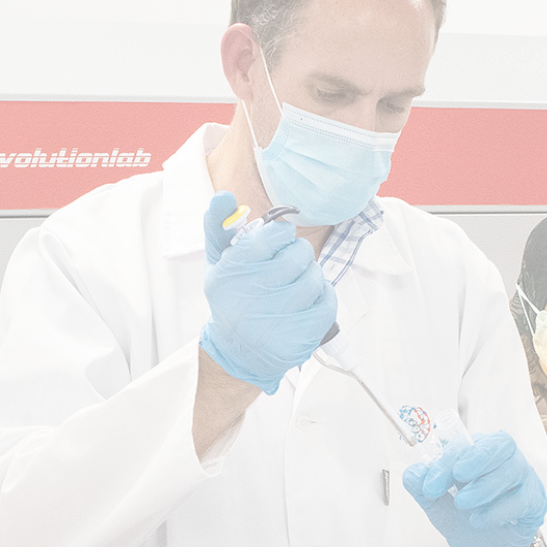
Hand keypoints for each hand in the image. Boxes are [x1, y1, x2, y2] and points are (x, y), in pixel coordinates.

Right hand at [198, 191, 336, 395]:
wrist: (238, 351)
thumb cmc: (233, 298)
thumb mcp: (219, 263)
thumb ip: (219, 226)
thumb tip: (224, 195)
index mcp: (228, 276)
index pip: (269, 238)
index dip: (281, 234)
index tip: (280, 241)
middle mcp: (249, 300)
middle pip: (298, 255)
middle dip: (298, 254)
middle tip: (289, 264)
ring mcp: (275, 322)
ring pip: (315, 277)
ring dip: (311, 275)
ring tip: (296, 284)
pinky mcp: (298, 338)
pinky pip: (327, 301)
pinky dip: (322, 296)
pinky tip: (307, 301)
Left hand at [401, 430, 546, 546]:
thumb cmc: (464, 517)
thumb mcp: (436, 504)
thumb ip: (422, 487)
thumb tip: (414, 473)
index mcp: (478, 451)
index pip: (467, 444)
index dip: (447, 460)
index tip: (431, 484)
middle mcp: (505, 459)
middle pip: (501, 444)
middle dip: (477, 458)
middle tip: (458, 476)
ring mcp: (524, 478)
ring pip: (513, 470)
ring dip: (485, 487)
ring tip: (463, 504)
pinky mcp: (535, 501)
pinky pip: (522, 499)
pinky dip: (498, 510)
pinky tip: (480, 520)